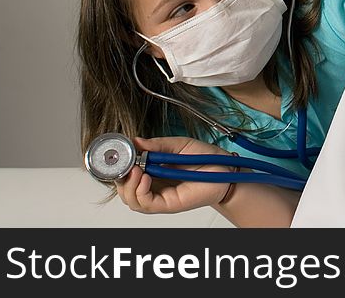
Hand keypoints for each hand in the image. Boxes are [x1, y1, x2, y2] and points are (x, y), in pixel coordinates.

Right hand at [115, 136, 233, 214]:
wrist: (226, 169)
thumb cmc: (206, 157)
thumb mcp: (179, 145)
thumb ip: (157, 145)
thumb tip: (136, 141)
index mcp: (154, 170)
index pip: (127, 173)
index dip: (119, 165)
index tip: (117, 154)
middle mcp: (154, 185)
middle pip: (125, 189)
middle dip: (120, 177)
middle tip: (125, 163)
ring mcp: (160, 196)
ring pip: (132, 200)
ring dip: (128, 186)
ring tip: (136, 170)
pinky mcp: (169, 204)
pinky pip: (147, 204)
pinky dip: (140, 192)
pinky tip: (145, 178)